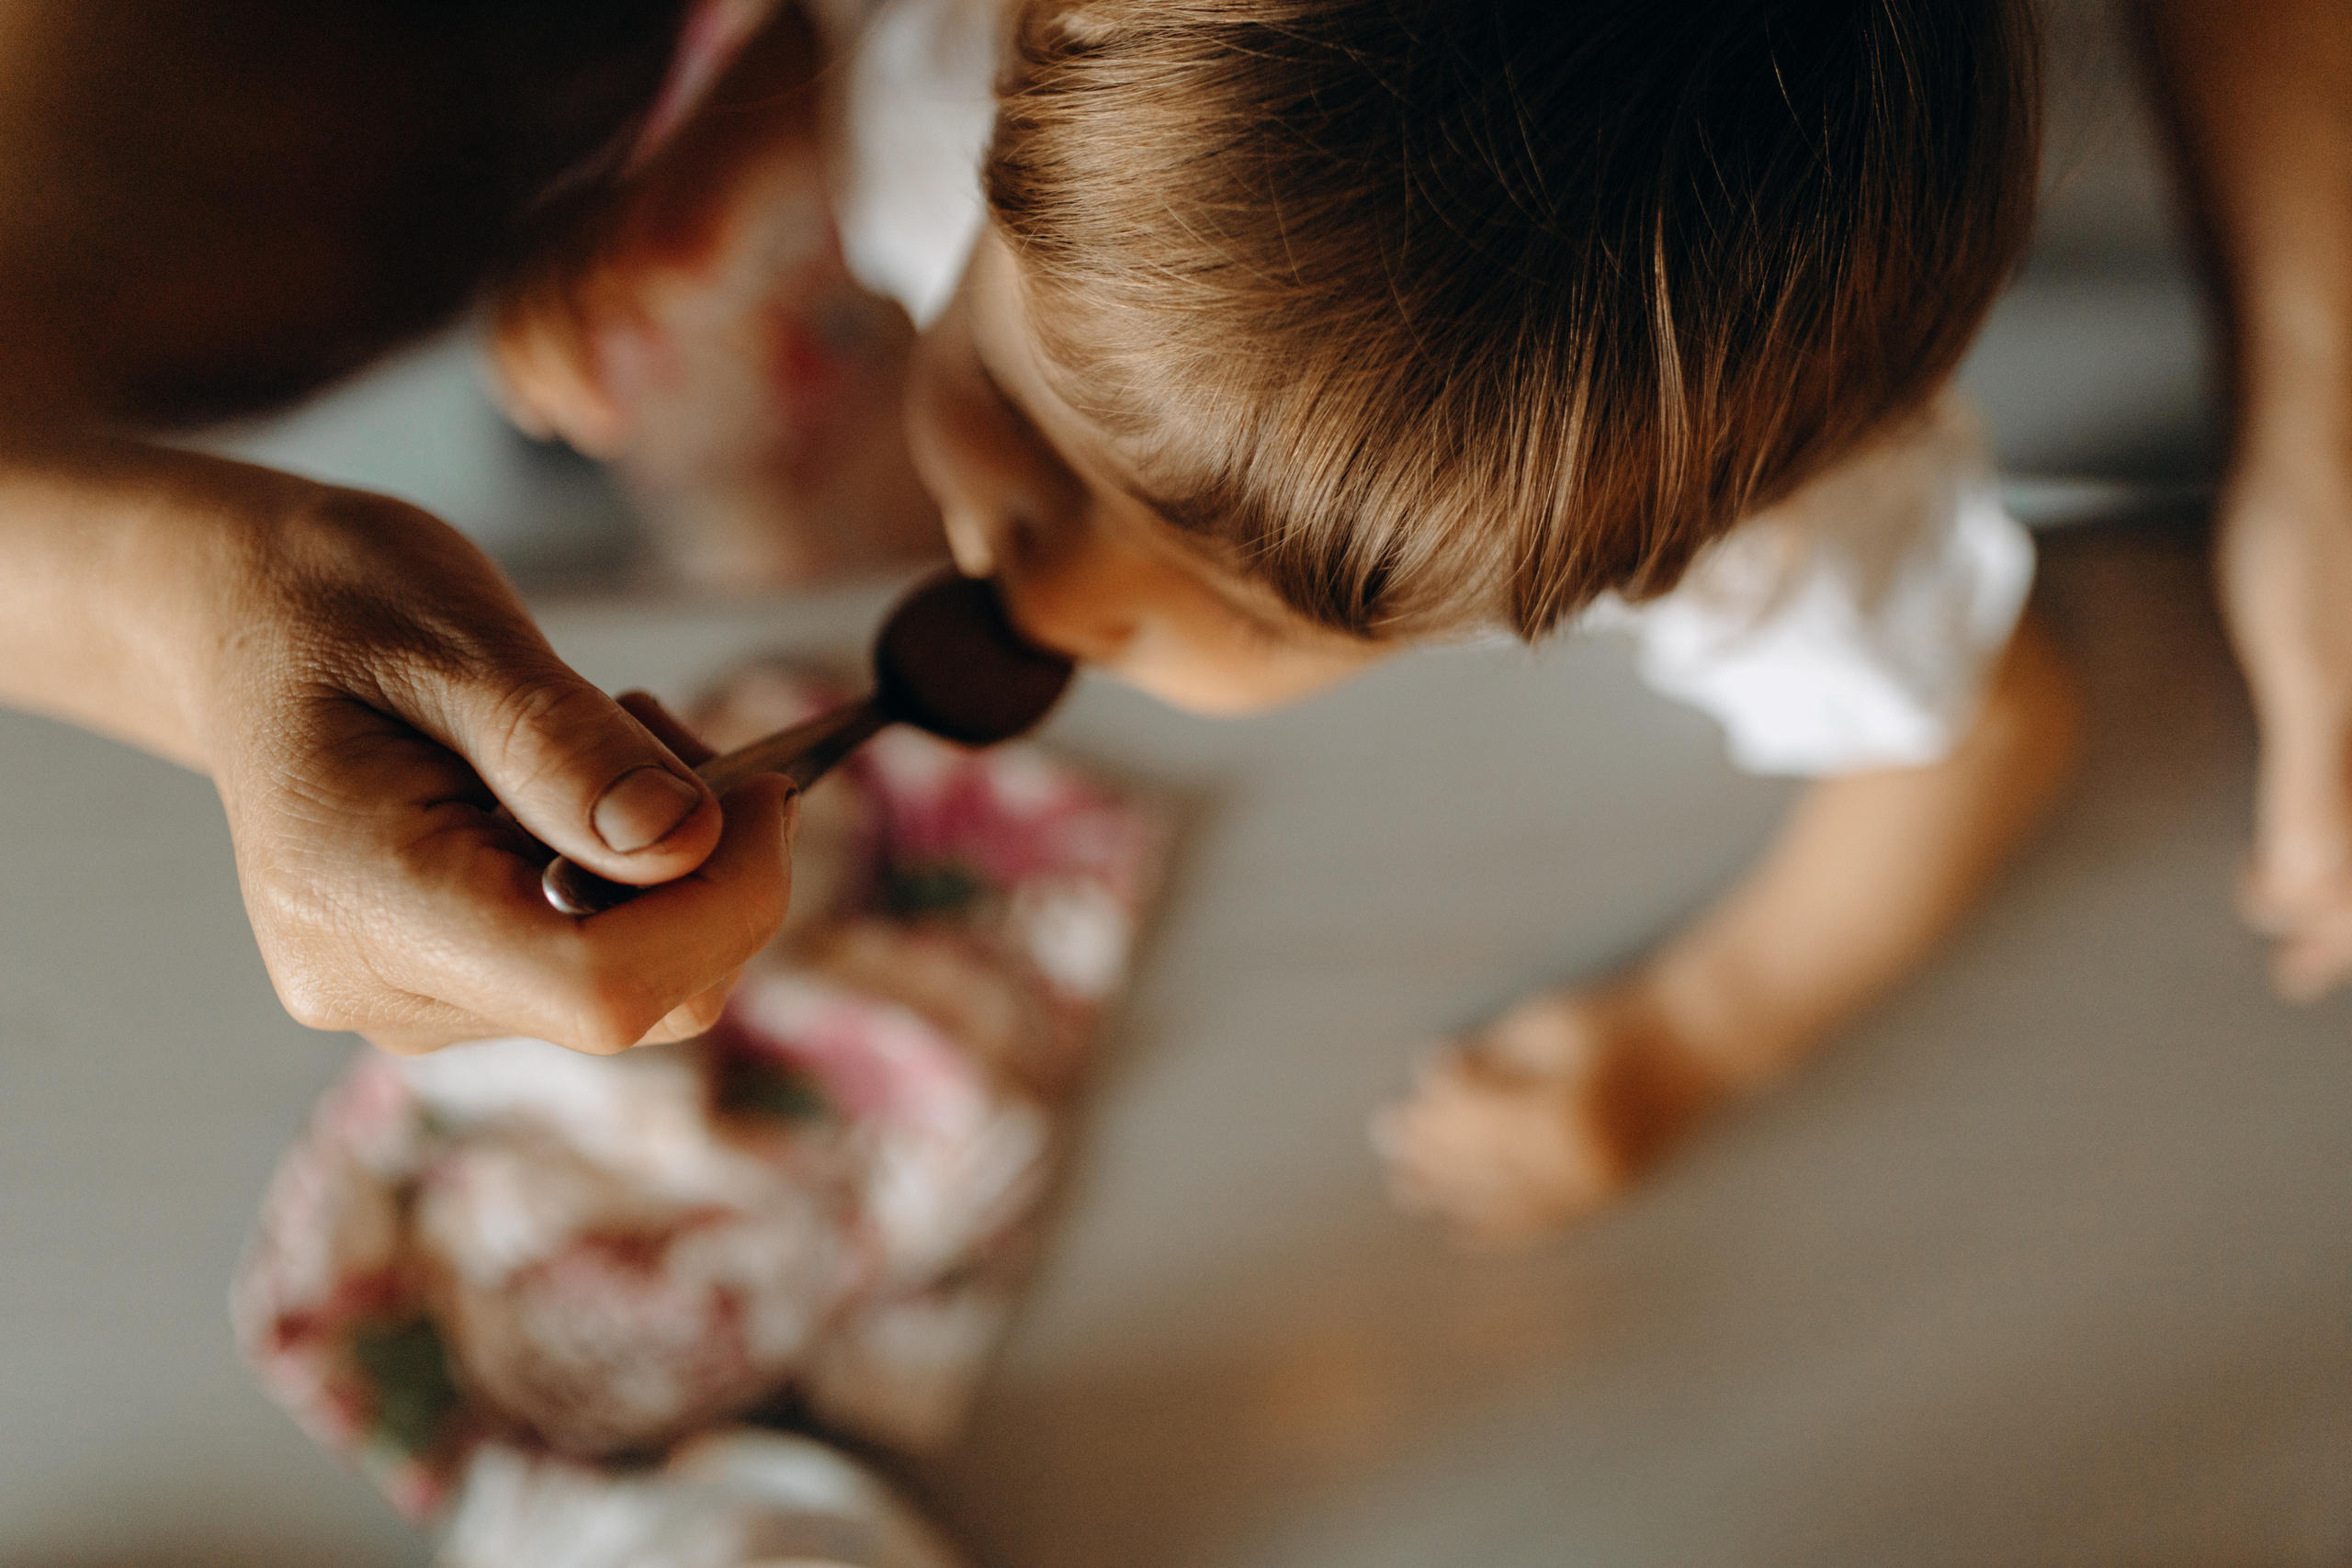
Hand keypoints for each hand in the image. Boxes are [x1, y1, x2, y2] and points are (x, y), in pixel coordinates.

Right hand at [195, 484, 793, 1053]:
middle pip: (633, 998)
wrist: (245, 619)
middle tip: (670, 728)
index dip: (723, 903)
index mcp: (355, 899)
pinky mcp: (446, 986)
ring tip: (614, 733)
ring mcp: (409, 1000)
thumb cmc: (334, 602)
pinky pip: (595, 963)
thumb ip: (566, 750)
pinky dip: (638, 878)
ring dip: (678, 869)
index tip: (766, 787)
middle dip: (710, 875)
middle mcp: (374, 984)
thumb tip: (682, 842)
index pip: (598, 987)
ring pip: (633, 988)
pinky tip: (585, 785)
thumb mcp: (456, 637)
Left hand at [1371, 982, 1723, 1248]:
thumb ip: (1488, 1059)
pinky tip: (1462, 1228)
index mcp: (1561, 1112)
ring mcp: (1599, 1187)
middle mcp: (1580, 1161)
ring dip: (1453, 1197)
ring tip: (1407, 1189)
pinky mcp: (1612, 1196)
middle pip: (1483, 1167)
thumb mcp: (1544, 1025)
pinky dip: (1500, 1229)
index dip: (1428, 1120)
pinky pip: (1545, 1224)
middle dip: (1429, 1158)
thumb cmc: (1617, 1019)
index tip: (1392, 1112)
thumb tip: (1429, 1081)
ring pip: (1509, 1203)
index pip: (1474, 1126)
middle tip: (1386, 1143)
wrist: (1701, 1042)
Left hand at [2216, 469, 2351, 1000]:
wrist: (2317, 420)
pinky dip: (2331, 791)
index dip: (2346, 927)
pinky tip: (2292, 807)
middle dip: (2343, 903)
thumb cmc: (2313, 530)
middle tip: (2287, 955)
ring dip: (2336, 853)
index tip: (2297, 969)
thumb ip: (2317, 783)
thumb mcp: (2312, 667)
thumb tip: (2307, 890)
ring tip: (2276, 894)